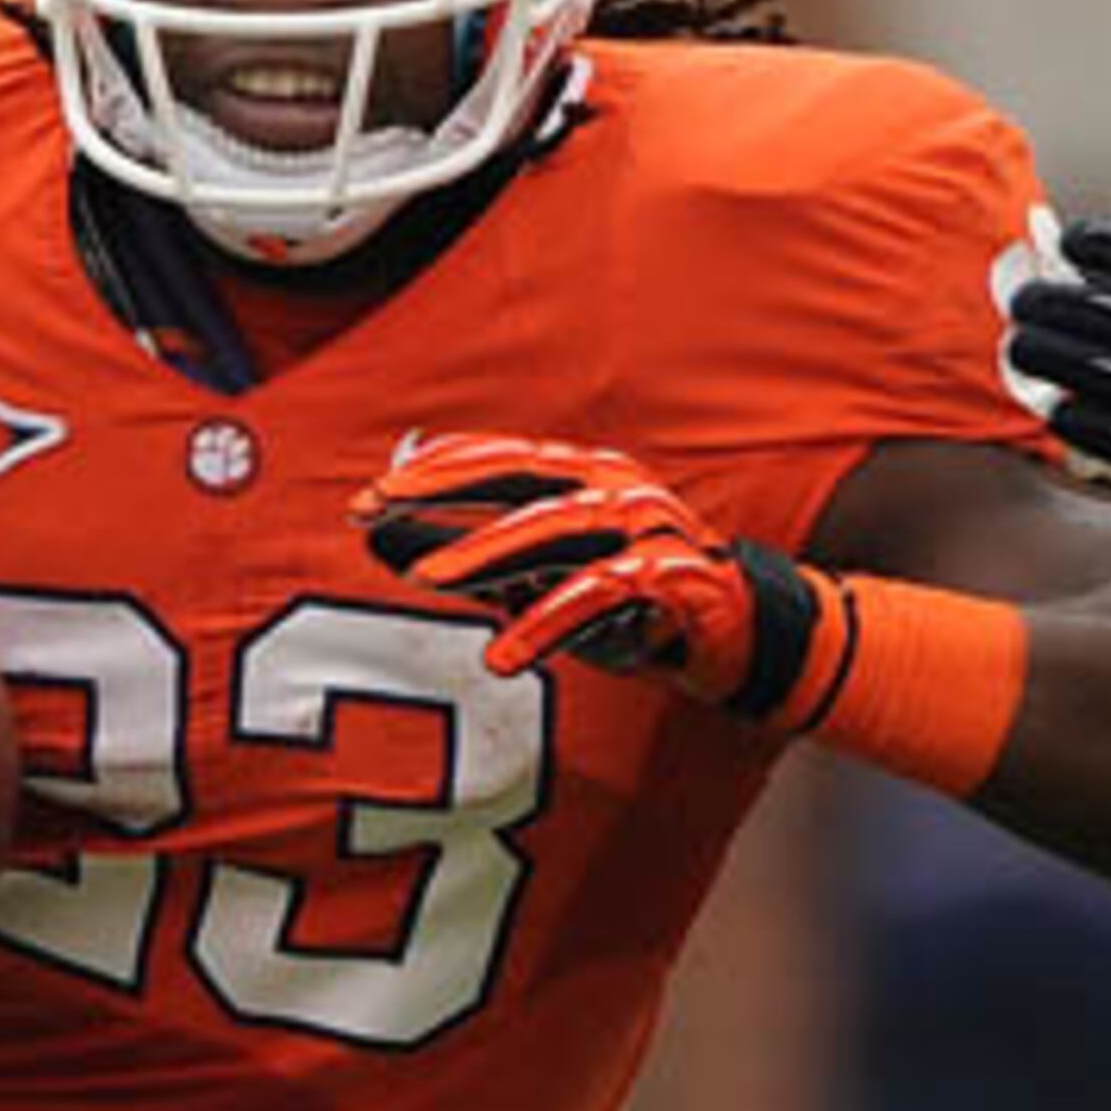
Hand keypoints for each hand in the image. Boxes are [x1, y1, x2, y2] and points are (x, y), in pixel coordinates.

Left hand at [356, 433, 831, 719]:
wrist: (739, 640)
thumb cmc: (637, 605)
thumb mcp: (547, 581)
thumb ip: (481, 563)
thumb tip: (391, 545)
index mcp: (588, 475)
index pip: (501, 456)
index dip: (433, 470)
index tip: (370, 495)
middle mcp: (618, 486)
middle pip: (520, 476)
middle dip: (444, 492)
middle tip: (379, 512)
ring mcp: (649, 526)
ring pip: (556, 526)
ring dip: (486, 551)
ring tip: (427, 578)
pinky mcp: (673, 575)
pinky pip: (600, 593)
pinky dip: (547, 623)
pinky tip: (505, 653)